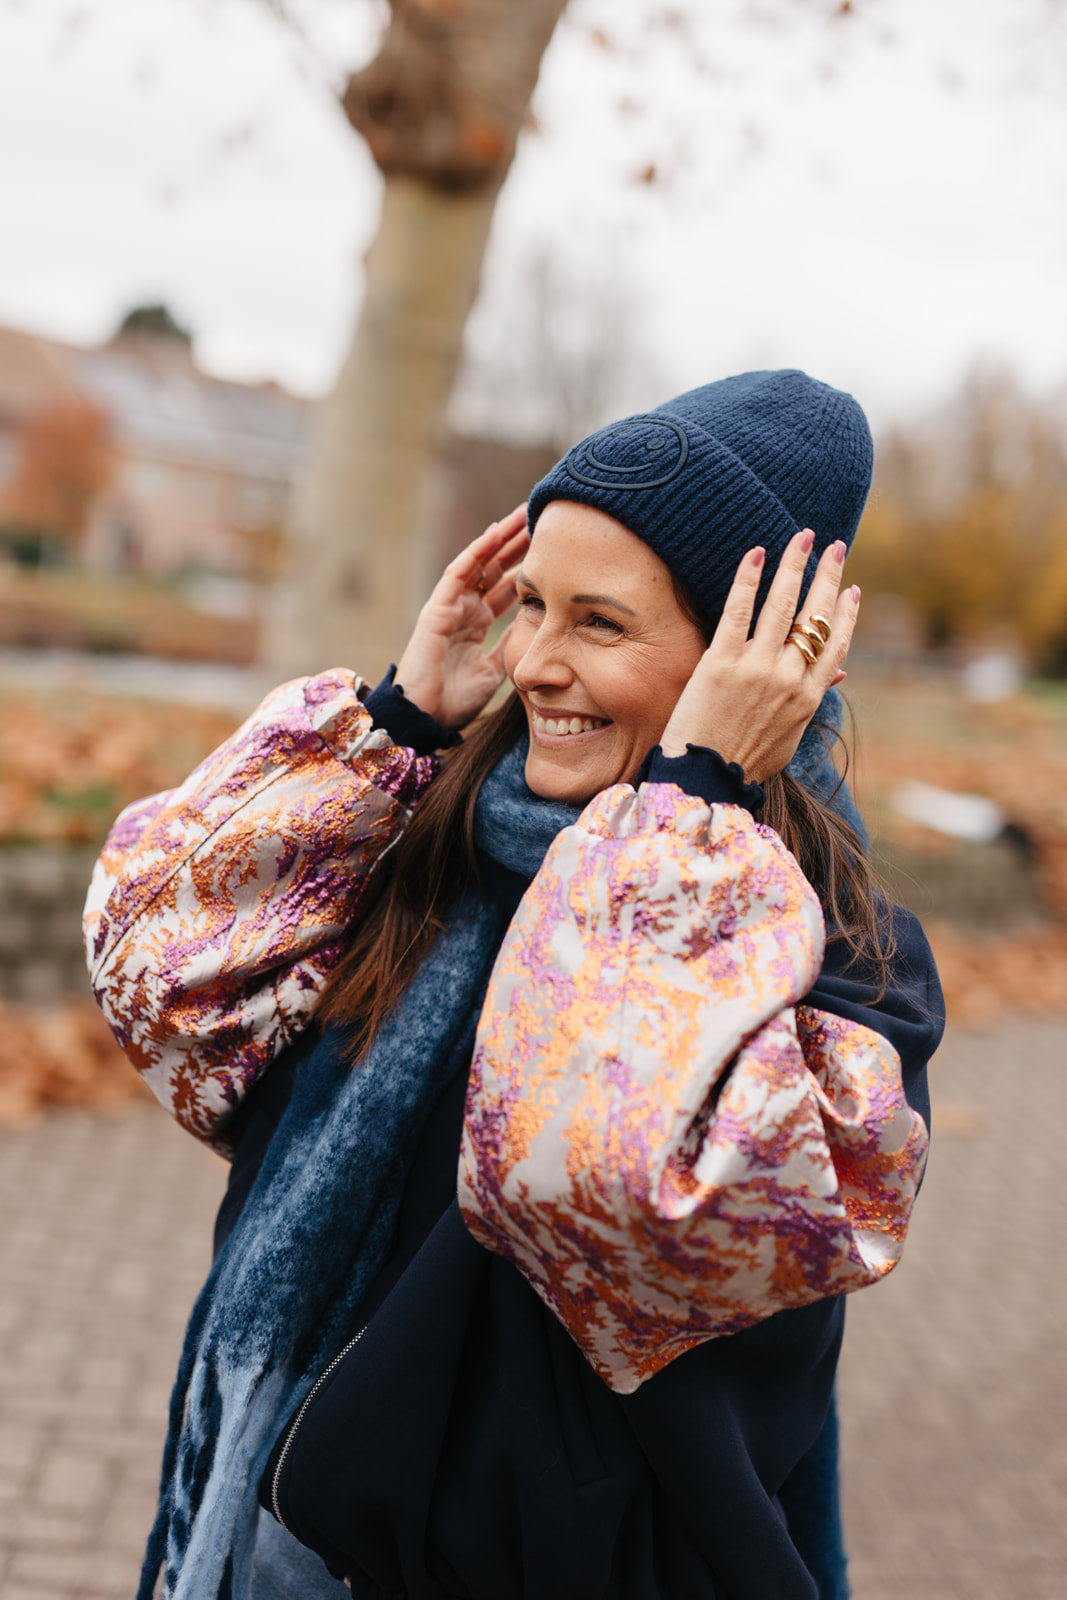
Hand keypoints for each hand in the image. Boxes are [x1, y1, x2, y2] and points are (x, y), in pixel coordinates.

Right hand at [394, 506, 529, 728]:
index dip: (528, 569)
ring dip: (502, 539)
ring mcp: (449, 607)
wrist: (425, 719)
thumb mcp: (495, 672)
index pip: (507, 589)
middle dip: (518, 545)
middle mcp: (463, 610)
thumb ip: (509, 647)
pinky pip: (458, 573)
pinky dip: (476, 552)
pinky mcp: (436, 609)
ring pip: (479, 563)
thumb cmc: (454, 702)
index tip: (554, 551)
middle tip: (543, 520)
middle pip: (495, 569)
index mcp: (476, 625)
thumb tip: (534, 627)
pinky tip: (495, 532)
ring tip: (524, 514)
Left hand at [659, 529, 859, 783]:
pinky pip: (739, 610)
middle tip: (835, 546)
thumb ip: (808, 702)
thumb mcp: (787, 736)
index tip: (851, 589)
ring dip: (796, 565)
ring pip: (783, 605)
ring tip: (803, 537)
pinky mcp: (721, 662)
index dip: (845, 614)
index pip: (835, 644)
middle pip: (815, 616)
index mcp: (808, 698)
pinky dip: (749, 578)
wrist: (704, 779)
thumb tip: (837, 676)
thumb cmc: (743, 762)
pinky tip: (757, 553)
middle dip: (828, 576)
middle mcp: (788, 678)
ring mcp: (756, 668)